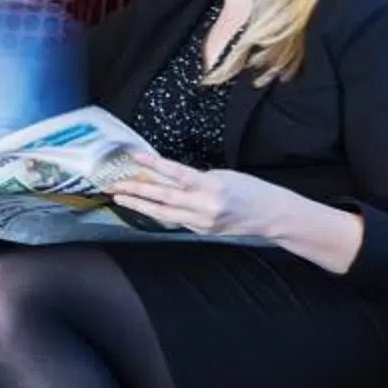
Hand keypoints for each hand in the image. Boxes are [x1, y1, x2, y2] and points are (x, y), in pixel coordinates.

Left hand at [108, 153, 287, 239]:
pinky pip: (176, 220)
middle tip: (115, 185)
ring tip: (121, 198)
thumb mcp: (223, 174)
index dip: (153, 164)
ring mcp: (203, 221)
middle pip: (163, 198)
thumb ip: (195, 178)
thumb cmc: (251, 189)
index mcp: (212, 185)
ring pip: (164, 213)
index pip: (175, 173)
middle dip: (137, 191)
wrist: (271, 215)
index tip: (134, 156)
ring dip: (141, 205)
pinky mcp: (203, 231)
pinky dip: (159, 212)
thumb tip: (169, 177)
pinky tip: (144, 207)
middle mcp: (205, 205)